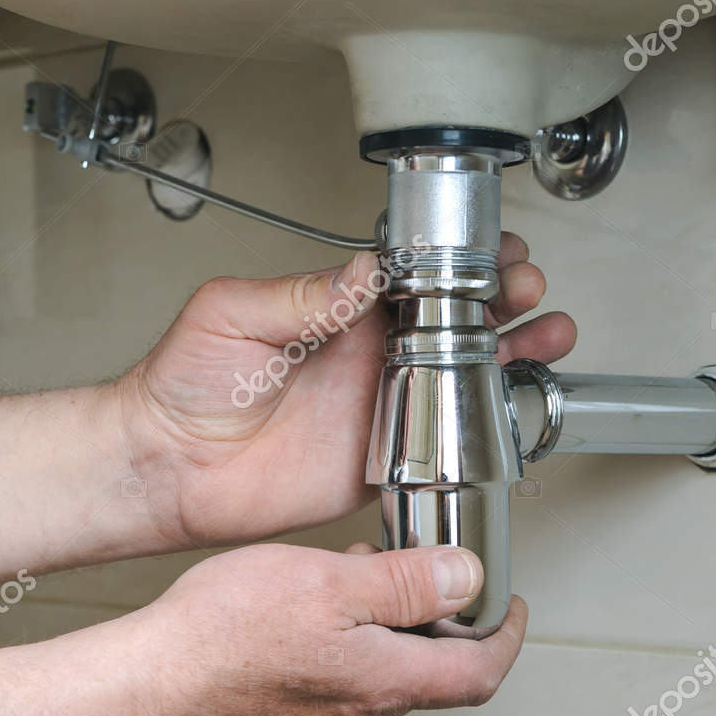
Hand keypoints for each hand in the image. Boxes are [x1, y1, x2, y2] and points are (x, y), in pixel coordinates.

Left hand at [116, 233, 574, 547]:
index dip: (459, 259)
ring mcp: (379, 405)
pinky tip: (517, 404)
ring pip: (465, 372)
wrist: (167, 467)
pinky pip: (447, 441)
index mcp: (337, 309)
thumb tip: (363, 270)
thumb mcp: (231, 314)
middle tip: (526, 287)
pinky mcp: (382, 459)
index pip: (415, 273)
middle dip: (503, 296)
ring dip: (513, 350)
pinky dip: (488, 425)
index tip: (493, 248)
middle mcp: (366, 353)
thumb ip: (301, 294)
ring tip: (548, 333)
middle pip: (457, 317)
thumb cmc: (182, 385)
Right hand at [135, 542, 526, 715]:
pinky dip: (345, 648)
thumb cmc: (223, 636)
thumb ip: (407, 583)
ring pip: (380, 677)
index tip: (508, 609)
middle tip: (414, 572)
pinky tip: (305, 615)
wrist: (148, 686)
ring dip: (383, 630)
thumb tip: (465, 580)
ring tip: (347, 580)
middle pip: (429, 673)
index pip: (478, 673)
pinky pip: (338, 687)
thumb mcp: (329, 582)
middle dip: (433, 619)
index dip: (505, 637)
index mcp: (385, 682)